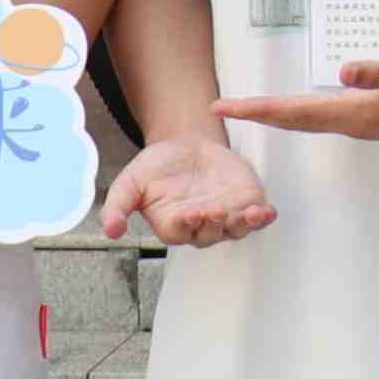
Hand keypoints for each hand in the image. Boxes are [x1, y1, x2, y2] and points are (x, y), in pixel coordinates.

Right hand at [100, 130, 280, 249]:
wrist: (185, 144)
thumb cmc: (156, 167)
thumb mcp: (130, 183)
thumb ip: (118, 207)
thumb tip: (110, 232)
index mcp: (172, 224)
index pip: (180, 231)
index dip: (186, 224)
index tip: (190, 212)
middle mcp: (200, 226)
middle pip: (210, 233)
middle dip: (214, 224)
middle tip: (215, 210)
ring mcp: (225, 218)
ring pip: (235, 230)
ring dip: (244, 224)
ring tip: (250, 214)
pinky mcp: (244, 205)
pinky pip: (255, 218)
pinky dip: (263, 217)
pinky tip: (268, 211)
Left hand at [228, 50, 378, 143]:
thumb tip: (344, 71)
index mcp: (355, 113)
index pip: (296, 112)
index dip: (259, 108)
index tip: (226, 105)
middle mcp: (351, 122)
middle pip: (293, 120)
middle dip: (257, 113)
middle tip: (221, 106)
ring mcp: (358, 122)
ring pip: (305, 121)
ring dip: (275, 115)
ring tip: (248, 107)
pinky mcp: (366, 117)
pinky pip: (320, 117)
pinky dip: (298, 112)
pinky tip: (294, 105)